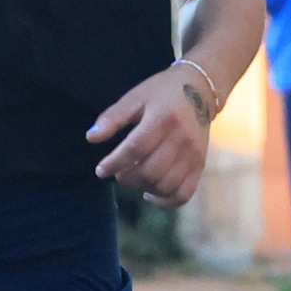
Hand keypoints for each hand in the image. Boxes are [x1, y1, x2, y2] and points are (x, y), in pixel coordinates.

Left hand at [89, 59, 218, 205]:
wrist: (200, 89)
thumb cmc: (162, 92)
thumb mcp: (135, 96)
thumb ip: (113, 117)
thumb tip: (90, 138)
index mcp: (163, 118)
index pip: (136, 148)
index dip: (114, 163)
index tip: (100, 170)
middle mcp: (181, 138)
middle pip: (150, 170)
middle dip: (127, 177)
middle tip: (118, 173)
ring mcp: (193, 154)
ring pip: (165, 185)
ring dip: (142, 187)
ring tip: (133, 178)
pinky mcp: (200, 165)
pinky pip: (184, 193)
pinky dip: (165, 201)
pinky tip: (149, 193)